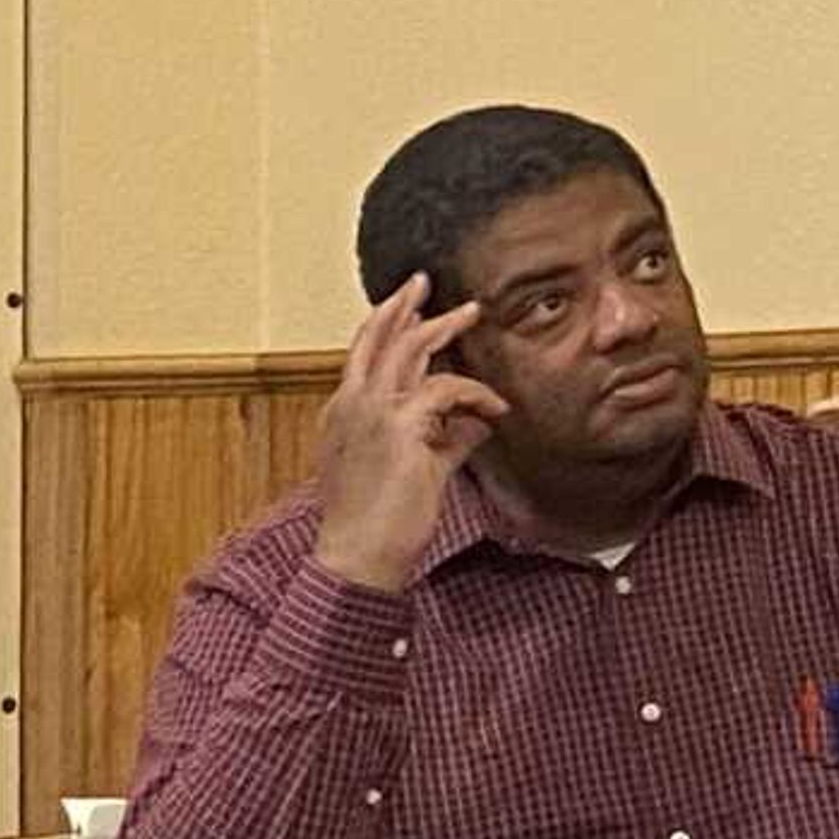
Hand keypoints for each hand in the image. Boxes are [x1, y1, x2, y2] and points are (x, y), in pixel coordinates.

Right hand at [310, 278, 508, 591]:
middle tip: (424, 281)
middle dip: (402, 306)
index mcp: (343, 416)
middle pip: (376, 339)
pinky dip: (476, 393)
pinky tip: (495, 408)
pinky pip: (447, 388)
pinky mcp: (400, 425)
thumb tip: (473, 424)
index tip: (405, 308)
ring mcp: (372, 412)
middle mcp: (351, 406)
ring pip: (409, 349)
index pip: (361, 357)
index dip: (383, 328)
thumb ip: (440, 441)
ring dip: (443, 326)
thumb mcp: (409, 471)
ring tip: (471, 312)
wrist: (358, 557)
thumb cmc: (379, 523)